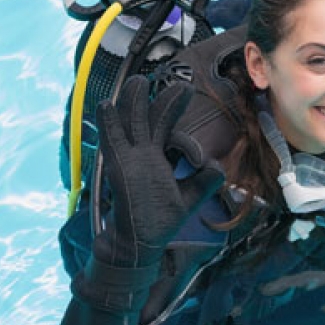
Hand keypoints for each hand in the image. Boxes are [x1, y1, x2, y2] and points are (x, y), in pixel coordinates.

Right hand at [93, 75, 224, 268]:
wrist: (139, 243)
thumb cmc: (161, 220)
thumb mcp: (190, 197)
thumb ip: (206, 181)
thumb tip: (218, 166)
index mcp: (158, 158)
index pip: (171, 133)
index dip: (187, 141)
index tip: (199, 158)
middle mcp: (143, 154)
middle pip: (151, 119)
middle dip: (164, 101)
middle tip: (181, 84)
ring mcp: (129, 159)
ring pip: (131, 123)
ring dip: (133, 102)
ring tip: (138, 81)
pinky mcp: (118, 168)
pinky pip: (112, 141)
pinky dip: (109, 123)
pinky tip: (106, 104)